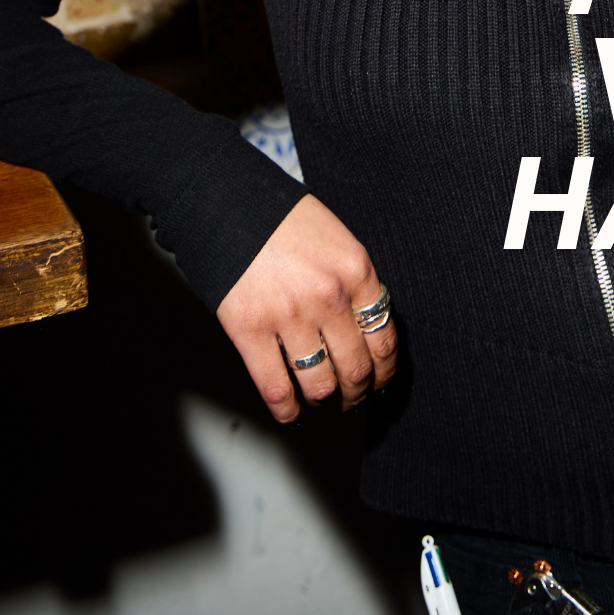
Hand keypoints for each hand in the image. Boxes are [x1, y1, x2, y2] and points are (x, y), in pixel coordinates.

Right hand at [216, 193, 397, 421]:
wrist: (229, 203)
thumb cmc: (282, 219)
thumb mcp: (336, 239)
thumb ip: (353, 281)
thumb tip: (366, 327)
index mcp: (355, 269)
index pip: (384, 337)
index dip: (384, 369)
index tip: (379, 378)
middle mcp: (328, 296)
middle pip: (356, 368)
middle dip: (357, 392)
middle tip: (353, 398)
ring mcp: (289, 316)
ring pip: (320, 385)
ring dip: (324, 400)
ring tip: (322, 400)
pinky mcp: (251, 331)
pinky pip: (277, 388)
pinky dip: (286, 410)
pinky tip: (290, 411)